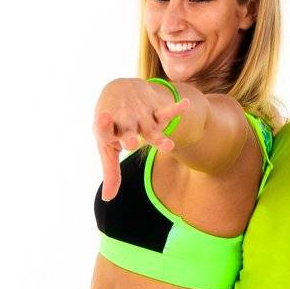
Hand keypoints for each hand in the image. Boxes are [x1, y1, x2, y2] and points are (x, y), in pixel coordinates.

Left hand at [95, 79, 189, 200]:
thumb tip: (107, 199)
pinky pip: (166, 111)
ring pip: (150, 127)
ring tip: (168, 146)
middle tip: (131, 143)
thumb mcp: (107, 146)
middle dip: (129, 137)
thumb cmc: (113, 126)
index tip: (104, 118)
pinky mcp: (154, 109)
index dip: (104, 127)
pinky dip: (175, 109)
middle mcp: (124, 120)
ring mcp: (140, 114)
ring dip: (159, 136)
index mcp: (108, 129)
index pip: (104, 130)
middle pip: (128, 130)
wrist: (119, 89)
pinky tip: (185, 104)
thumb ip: (111, 173)